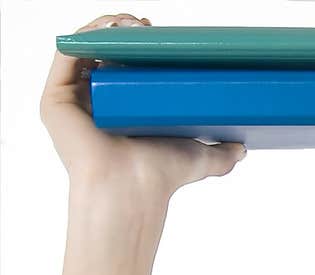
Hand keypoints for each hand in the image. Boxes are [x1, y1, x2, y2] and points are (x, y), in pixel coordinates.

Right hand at [39, 13, 246, 199]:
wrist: (132, 191)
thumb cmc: (158, 178)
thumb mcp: (197, 158)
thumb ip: (219, 154)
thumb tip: (241, 149)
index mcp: (117, 114)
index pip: (123, 69)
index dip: (137, 48)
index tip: (157, 36)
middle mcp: (91, 107)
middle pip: (103, 55)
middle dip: (122, 33)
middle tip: (147, 27)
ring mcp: (71, 103)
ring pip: (84, 50)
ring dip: (106, 28)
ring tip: (134, 25)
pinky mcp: (55, 100)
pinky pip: (67, 54)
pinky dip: (86, 35)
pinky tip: (110, 28)